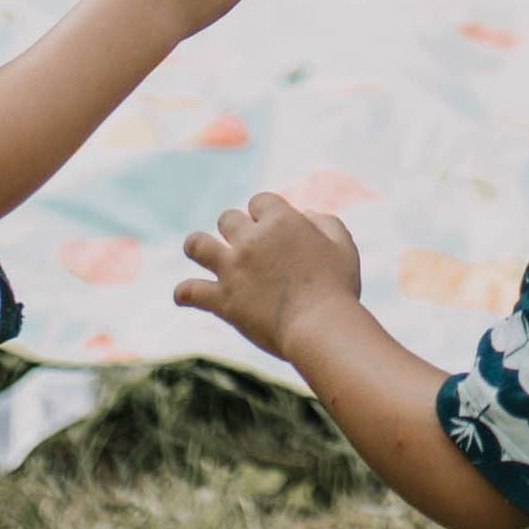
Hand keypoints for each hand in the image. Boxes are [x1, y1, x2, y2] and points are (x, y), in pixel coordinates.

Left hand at [175, 189, 361, 363]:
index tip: (274, 229)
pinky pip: (190, 291)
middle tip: (249, 248)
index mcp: (280, 221)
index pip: (259, 201)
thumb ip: (326, 222)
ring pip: (196, 245)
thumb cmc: (338, 287)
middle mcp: (251, 240)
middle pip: (228, 219)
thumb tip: (307, 215)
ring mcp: (233, 269)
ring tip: (203, 253)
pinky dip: (184, 293)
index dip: (265, 213)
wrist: (321, 327)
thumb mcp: (343, 246)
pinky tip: (185, 296)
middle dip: (236, 229)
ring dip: (198, 246)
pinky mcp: (222, 300)